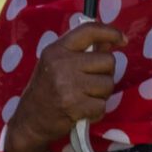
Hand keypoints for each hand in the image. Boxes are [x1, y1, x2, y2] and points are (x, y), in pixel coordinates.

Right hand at [12, 21, 123, 148]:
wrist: (29, 120)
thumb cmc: (45, 91)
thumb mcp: (56, 65)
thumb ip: (81, 52)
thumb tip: (110, 42)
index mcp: (56, 50)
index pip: (89, 31)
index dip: (111, 32)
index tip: (122, 40)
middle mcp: (61, 64)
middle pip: (107, 60)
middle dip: (105, 73)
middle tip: (90, 83)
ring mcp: (67, 85)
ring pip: (108, 84)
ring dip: (101, 94)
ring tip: (84, 98)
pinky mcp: (74, 105)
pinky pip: (102, 105)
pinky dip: (96, 111)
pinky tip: (82, 111)